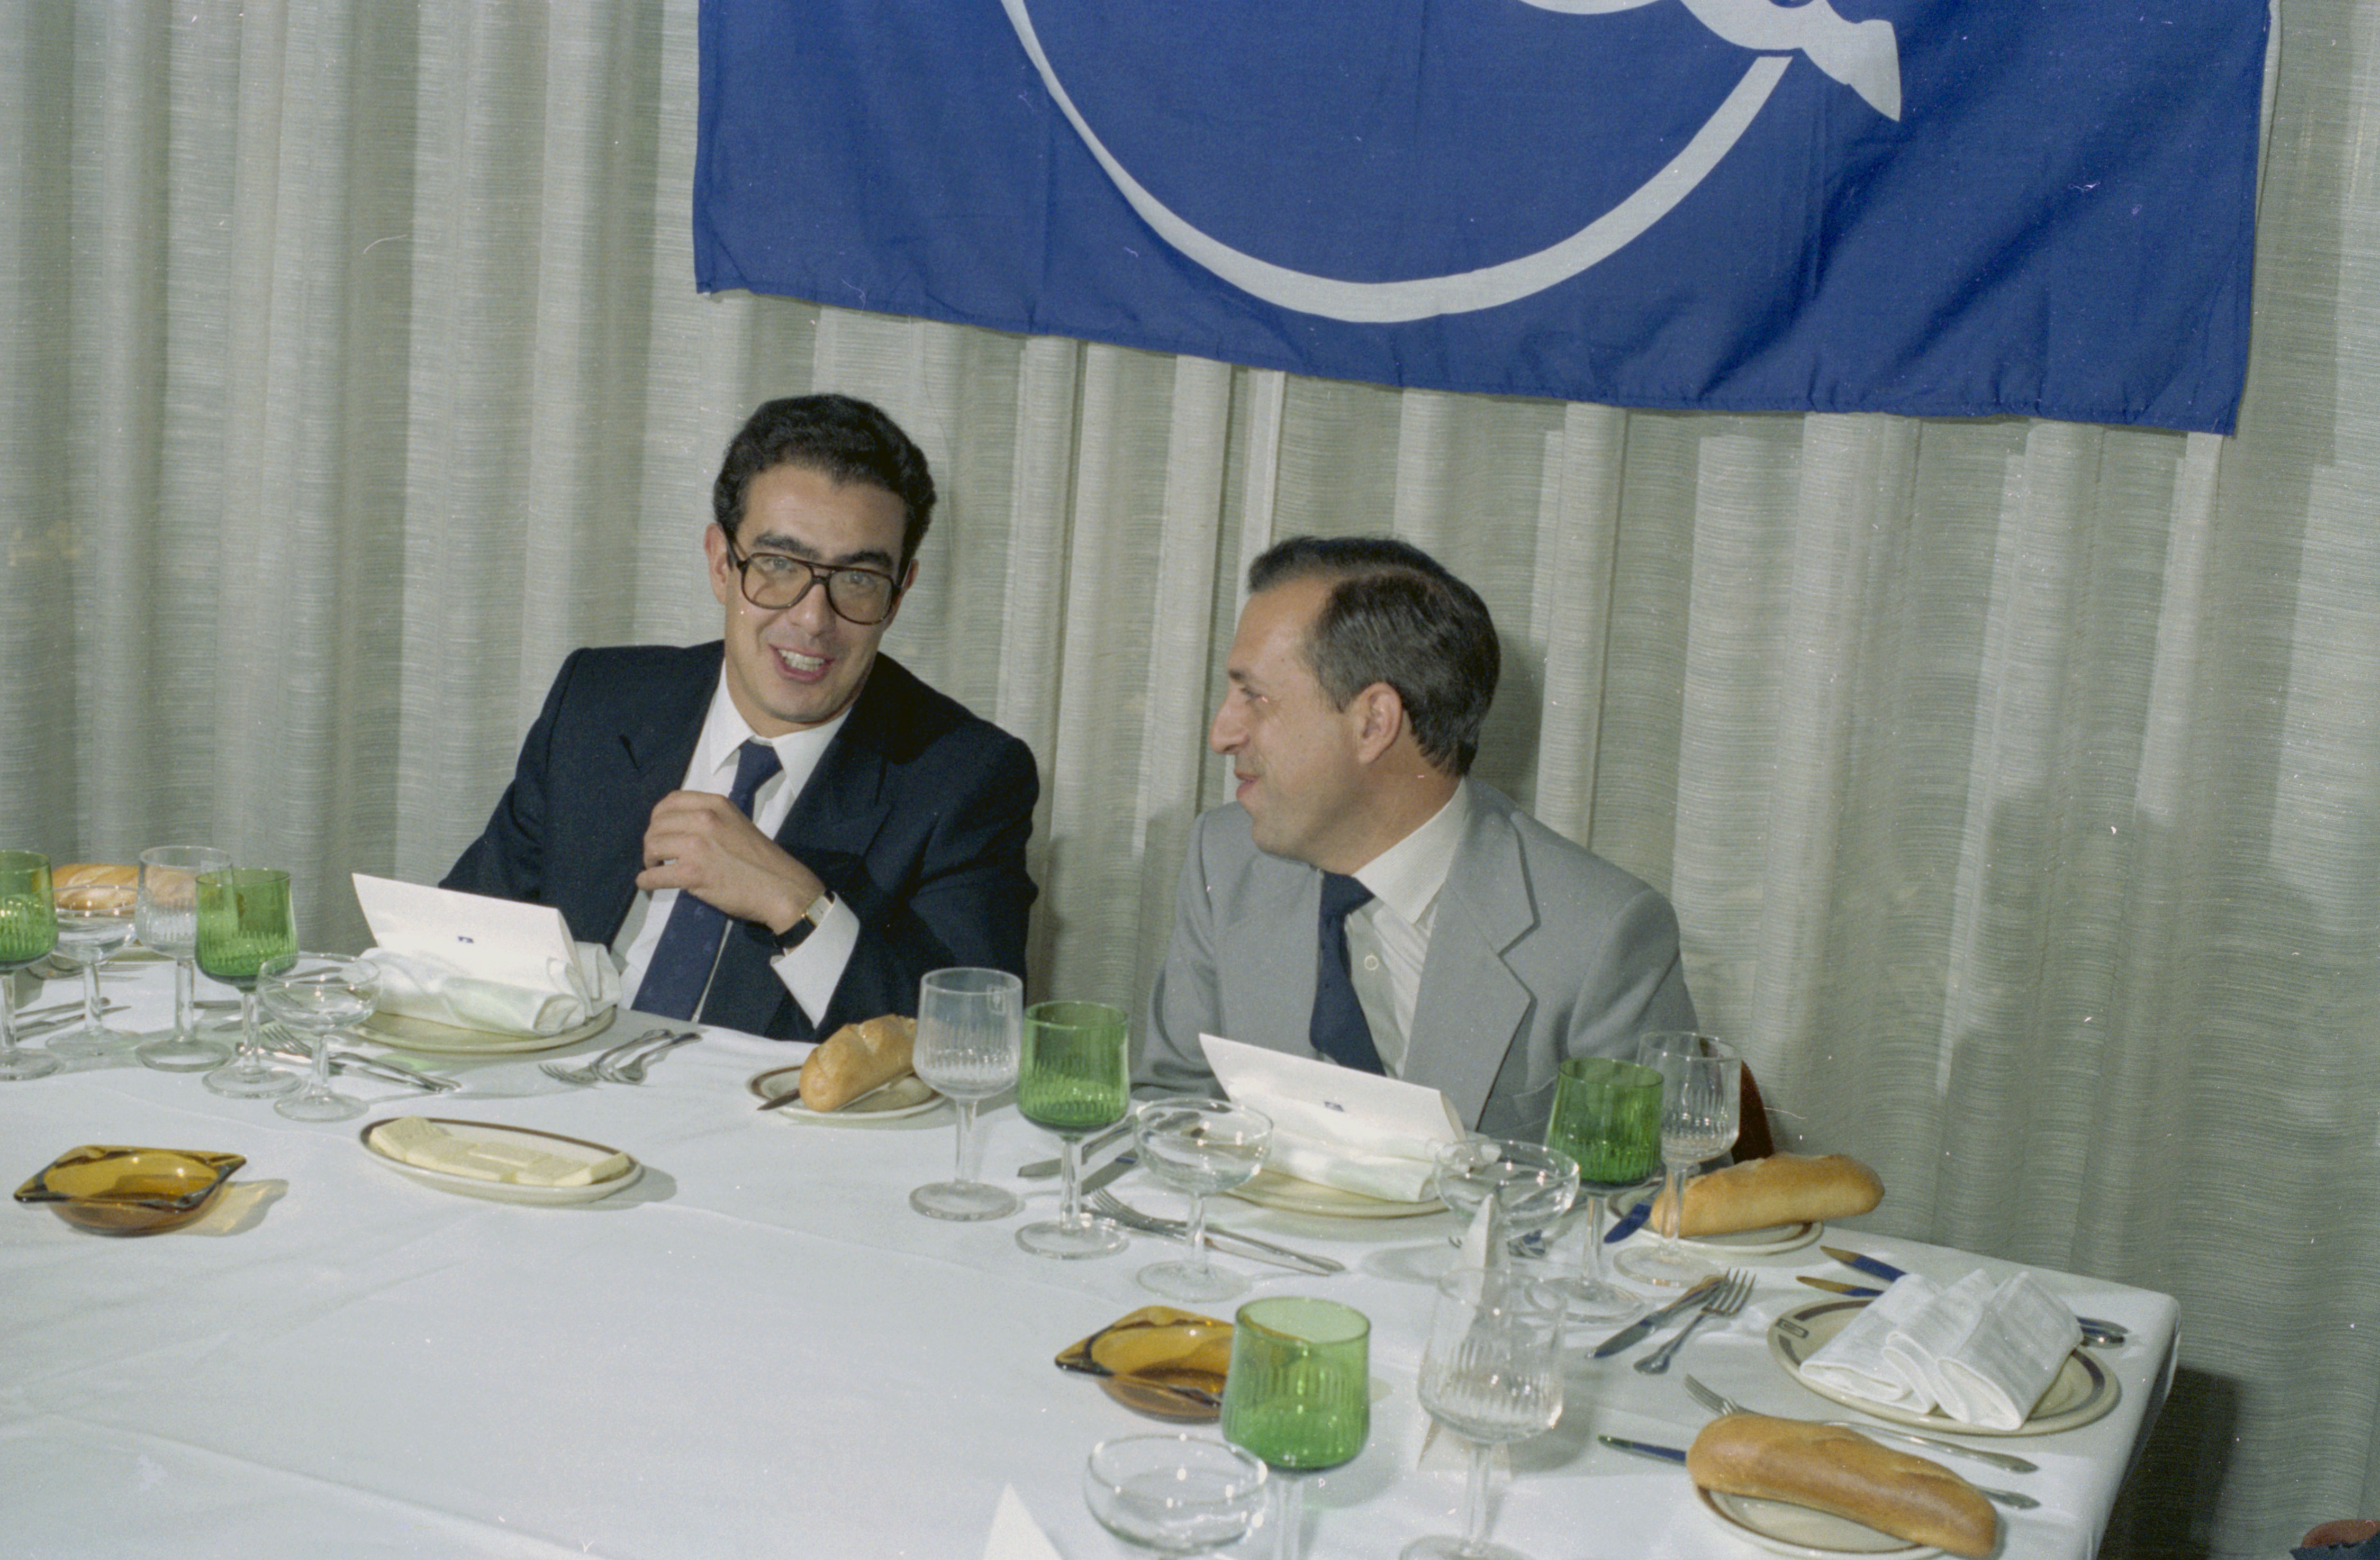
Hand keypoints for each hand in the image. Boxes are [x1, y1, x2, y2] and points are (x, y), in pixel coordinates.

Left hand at [636, 791, 824, 933]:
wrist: (780, 887)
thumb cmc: (761, 858)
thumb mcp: (736, 823)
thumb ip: (709, 819)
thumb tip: (678, 828)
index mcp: (715, 804)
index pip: (669, 801)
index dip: (658, 817)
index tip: (661, 831)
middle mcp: (704, 819)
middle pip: (657, 824)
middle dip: (651, 841)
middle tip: (658, 855)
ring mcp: (697, 846)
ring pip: (652, 847)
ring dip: (648, 860)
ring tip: (656, 868)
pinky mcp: (692, 873)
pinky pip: (655, 876)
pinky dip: (645, 881)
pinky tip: (648, 884)